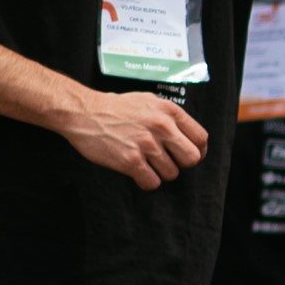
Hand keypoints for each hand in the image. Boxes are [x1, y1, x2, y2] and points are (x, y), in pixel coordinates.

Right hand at [60, 88, 206, 189]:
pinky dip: (146, 181)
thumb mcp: (148, 101)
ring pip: (171, 173)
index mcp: (169, 111)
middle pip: (191, 158)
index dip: (198, 151)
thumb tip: (187, 135)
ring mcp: (146, 144)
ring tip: (146, 163)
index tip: (190, 155)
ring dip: (160, 173)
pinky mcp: (131, 160)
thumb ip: (169, 116)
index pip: (200, 138)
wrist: (84, 112)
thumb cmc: (115, 107)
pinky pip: (152, 183)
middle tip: (168, 162)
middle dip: (181, 164)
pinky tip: (137, 172)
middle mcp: (161, 127)